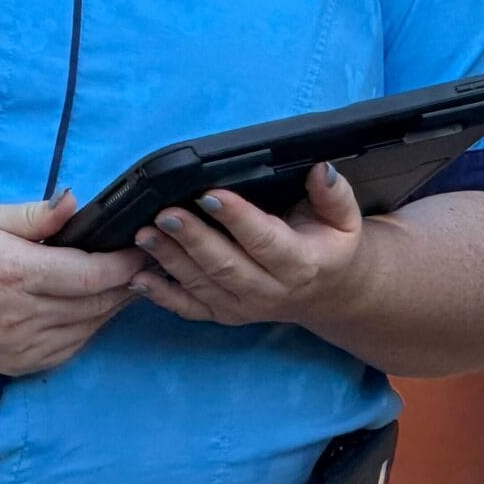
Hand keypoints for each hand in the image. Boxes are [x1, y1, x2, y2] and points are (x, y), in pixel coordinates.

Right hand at [0, 192, 143, 374]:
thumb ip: (38, 214)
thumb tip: (76, 201)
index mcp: (15, 273)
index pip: (90, 275)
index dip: (124, 264)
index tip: (143, 248)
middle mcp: (19, 315)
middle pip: (95, 304)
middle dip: (127, 284)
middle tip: (146, 263)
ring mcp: (17, 346)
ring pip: (87, 329)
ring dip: (112, 307)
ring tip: (126, 282)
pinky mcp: (15, 364)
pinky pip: (69, 349)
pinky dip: (88, 328)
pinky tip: (93, 308)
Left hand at [130, 163, 367, 329]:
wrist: (329, 293)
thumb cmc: (331, 246)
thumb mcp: (345, 219)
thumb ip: (334, 195)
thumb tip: (321, 169)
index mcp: (302, 264)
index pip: (266, 241)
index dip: (237, 219)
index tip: (210, 195)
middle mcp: (271, 291)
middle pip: (227, 266)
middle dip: (193, 239)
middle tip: (166, 214)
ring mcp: (245, 307)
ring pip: (203, 286)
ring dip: (171, 261)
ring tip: (145, 235)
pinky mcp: (225, 315)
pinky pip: (190, 309)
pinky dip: (162, 296)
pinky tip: (138, 277)